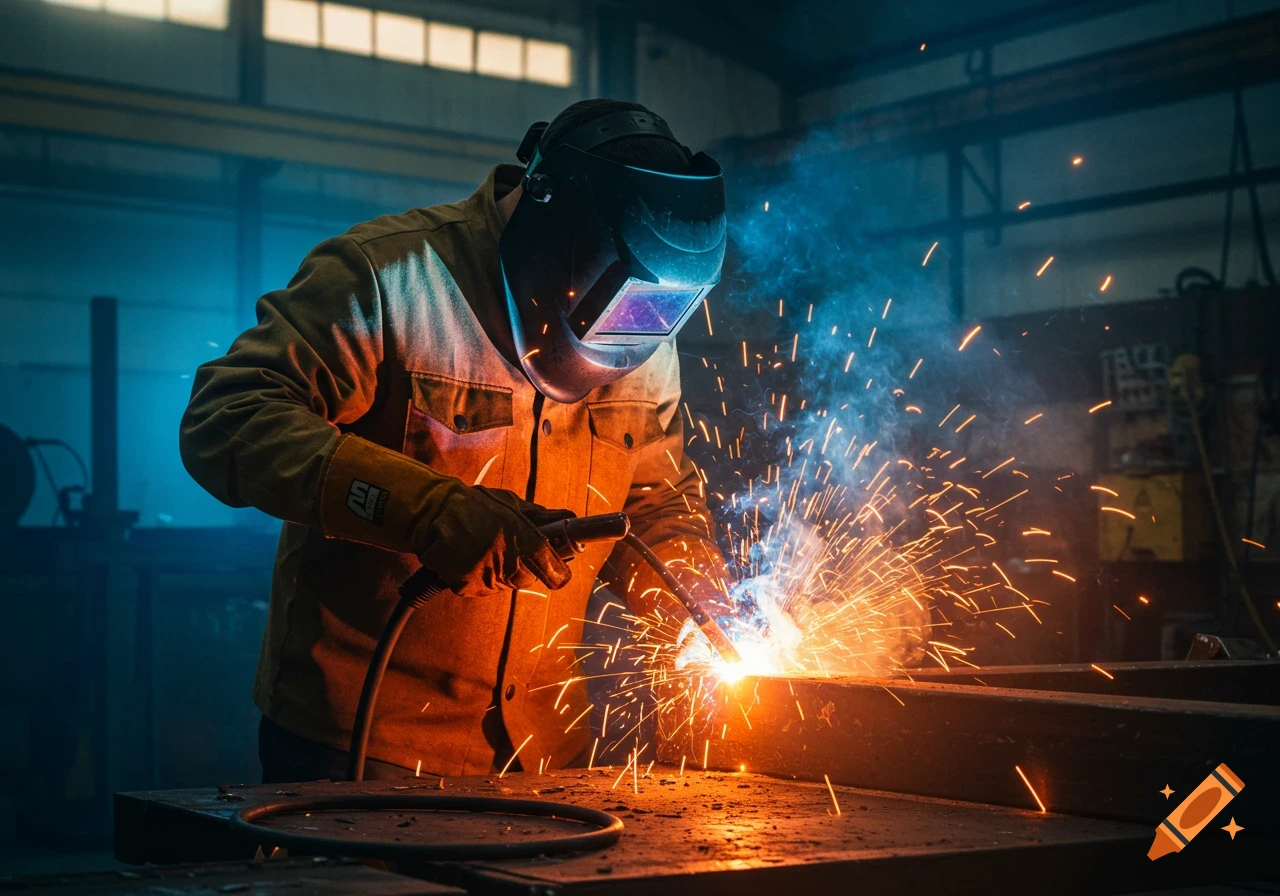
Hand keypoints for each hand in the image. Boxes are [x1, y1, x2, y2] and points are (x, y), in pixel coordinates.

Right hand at [419, 485, 574, 596]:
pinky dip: (480, 576)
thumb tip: (569, 519)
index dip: (557, 570)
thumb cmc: (474, 505)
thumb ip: (542, 517)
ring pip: (505, 584)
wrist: (431, 514)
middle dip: (524, 566)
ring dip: (500, 572)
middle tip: (510, 548)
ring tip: (484, 548)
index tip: (559, 569)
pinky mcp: (467, 587)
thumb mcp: (511, 504)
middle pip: (527, 579)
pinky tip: (470, 557)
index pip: (553, 570)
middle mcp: (506, 562)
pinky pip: (483, 587)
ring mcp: (485, 578)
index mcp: (522, 540)